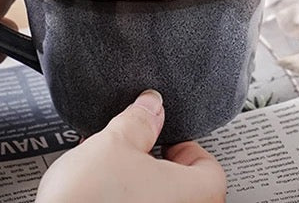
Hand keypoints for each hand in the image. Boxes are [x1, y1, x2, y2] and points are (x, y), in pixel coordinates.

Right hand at [36, 89, 226, 202]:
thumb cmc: (89, 200)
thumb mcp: (114, 142)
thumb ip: (139, 120)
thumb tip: (150, 106)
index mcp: (196, 194)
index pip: (209, 166)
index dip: (182, 145)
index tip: (160, 136)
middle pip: (180, 185)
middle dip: (153, 164)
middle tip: (131, 152)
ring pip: (155, 201)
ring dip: (135, 184)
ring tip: (107, 170)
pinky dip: (122, 200)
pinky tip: (97, 189)